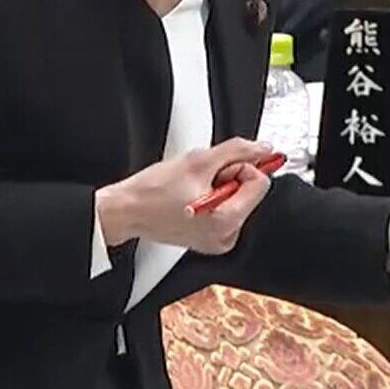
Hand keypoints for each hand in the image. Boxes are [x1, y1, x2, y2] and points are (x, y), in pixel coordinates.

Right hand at [95, 138, 274, 255]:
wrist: (127, 211)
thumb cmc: (152, 192)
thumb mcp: (198, 161)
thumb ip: (236, 151)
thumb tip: (262, 149)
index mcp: (227, 222)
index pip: (260, 183)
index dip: (239, 167)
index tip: (218, 167)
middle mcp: (227, 237)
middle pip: (250, 192)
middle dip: (228, 177)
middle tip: (200, 179)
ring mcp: (219, 240)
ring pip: (238, 199)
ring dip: (220, 186)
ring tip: (193, 189)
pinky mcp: (210, 238)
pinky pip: (225, 209)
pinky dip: (214, 198)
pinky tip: (193, 197)